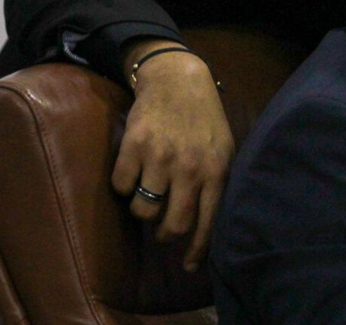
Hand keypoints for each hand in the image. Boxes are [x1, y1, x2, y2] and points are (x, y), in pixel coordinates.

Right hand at [111, 40, 234, 271]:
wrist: (178, 80)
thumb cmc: (204, 122)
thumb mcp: (224, 151)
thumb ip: (217, 186)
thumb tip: (207, 230)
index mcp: (217, 170)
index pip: (208, 222)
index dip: (197, 249)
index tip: (189, 265)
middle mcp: (190, 167)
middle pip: (173, 225)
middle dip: (166, 234)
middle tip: (162, 228)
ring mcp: (161, 156)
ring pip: (144, 210)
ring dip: (143, 210)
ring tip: (149, 194)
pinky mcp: (134, 146)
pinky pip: (122, 187)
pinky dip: (125, 187)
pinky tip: (134, 173)